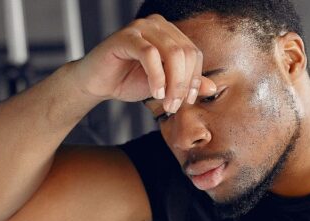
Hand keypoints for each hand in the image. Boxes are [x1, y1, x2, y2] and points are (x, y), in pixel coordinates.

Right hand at [71, 14, 217, 112]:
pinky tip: (154, 93)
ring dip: (172, 83)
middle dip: (183, 84)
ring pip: (171, 53)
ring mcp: (141, 28)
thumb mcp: (164, 85)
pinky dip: (156, 77)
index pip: (194, 53)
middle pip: (185, 53)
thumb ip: (186, 84)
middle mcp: (157, 24)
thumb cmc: (129, 81)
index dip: (194, 78)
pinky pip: (149, 54)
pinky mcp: (125, 37)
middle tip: (174, 106)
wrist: (97, 83)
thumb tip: (212, 87)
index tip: (187, 101)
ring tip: (166, 103)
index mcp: (169, 33)